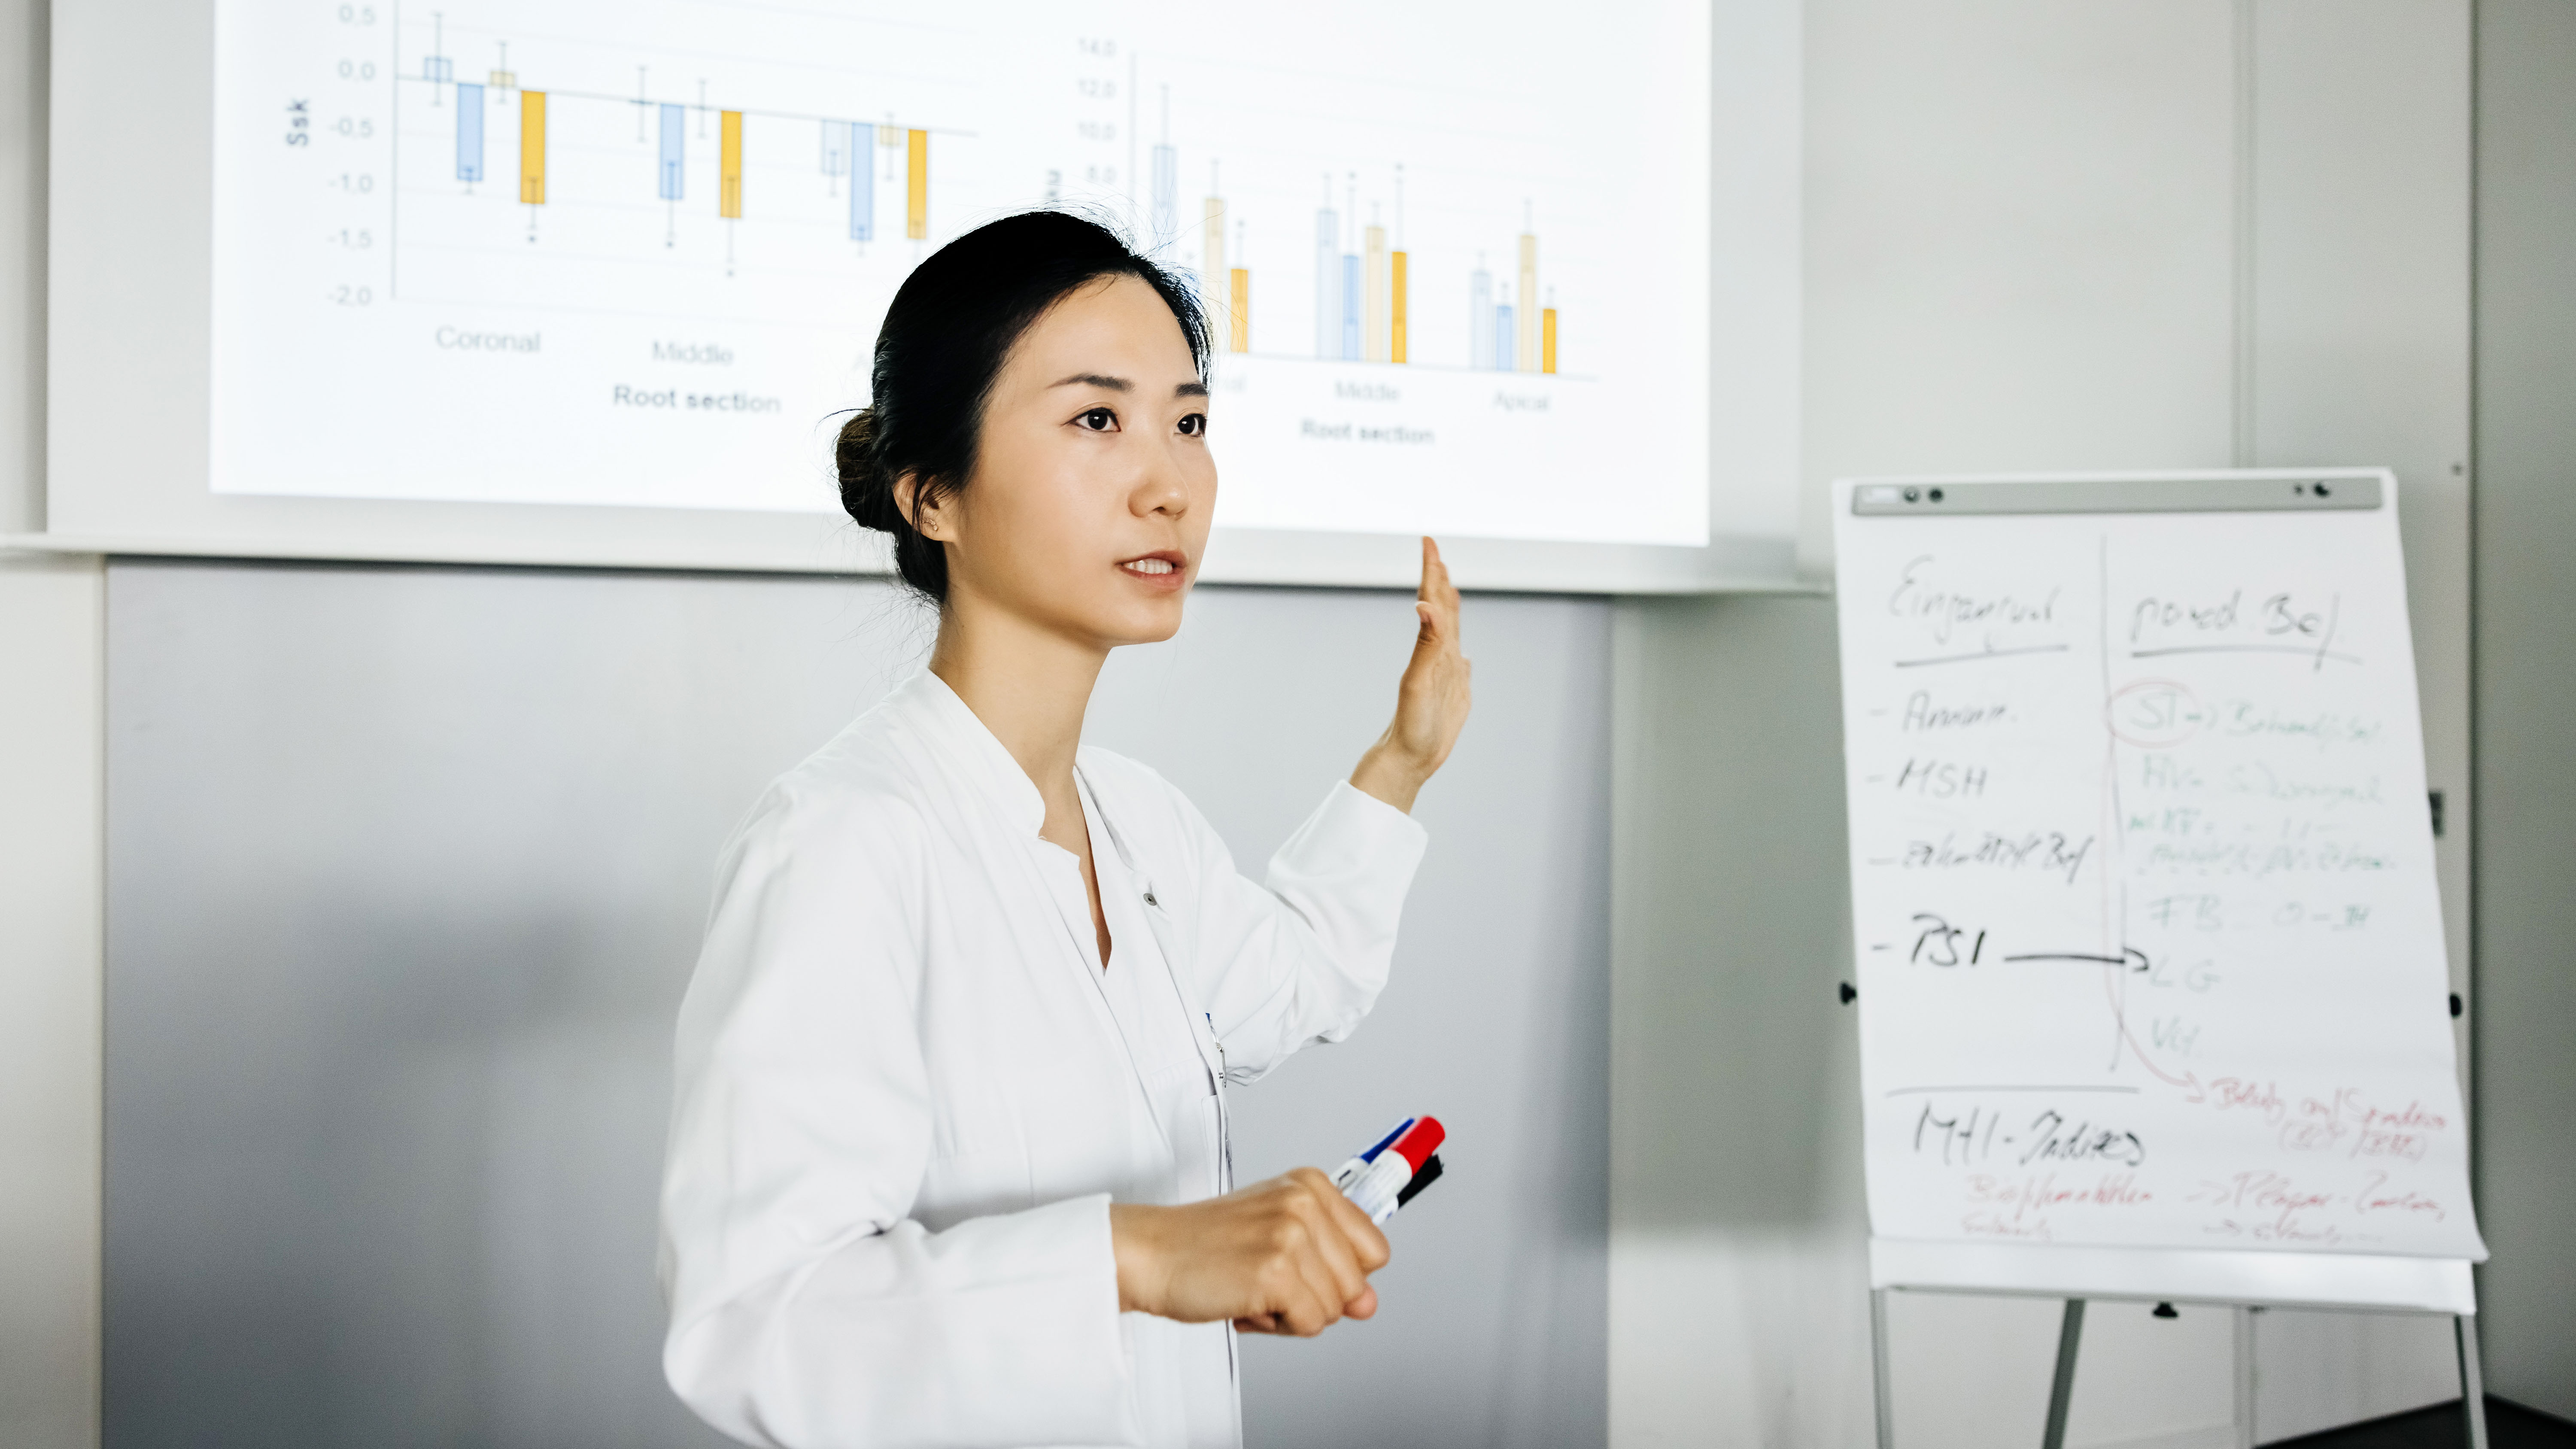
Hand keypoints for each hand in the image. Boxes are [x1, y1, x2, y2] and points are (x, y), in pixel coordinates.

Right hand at [1109, 1169, 1391, 1335]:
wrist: (1151, 1254)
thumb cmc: (1205, 1246)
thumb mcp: (1278, 1239)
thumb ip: (1331, 1266)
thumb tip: (1369, 1303)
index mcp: (1311, 1185)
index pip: (1373, 1248)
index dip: (1341, 1274)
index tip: (1304, 1271)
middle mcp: (1306, 1202)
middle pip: (1357, 1283)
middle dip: (1314, 1297)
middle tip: (1266, 1281)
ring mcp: (1292, 1234)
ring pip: (1336, 1308)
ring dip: (1293, 1313)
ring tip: (1253, 1289)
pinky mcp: (1277, 1271)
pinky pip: (1311, 1323)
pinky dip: (1278, 1327)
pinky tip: (1246, 1303)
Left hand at [1350, 537, 1472, 813]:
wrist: (1409, 758)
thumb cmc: (1410, 724)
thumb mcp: (1418, 682)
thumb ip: (1426, 643)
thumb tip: (1425, 604)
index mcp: (1430, 648)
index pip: (1433, 599)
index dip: (1431, 570)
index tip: (1428, 541)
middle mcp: (1439, 655)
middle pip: (1442, 609)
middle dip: (1439, 579)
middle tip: (1435, 552)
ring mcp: (1447, 673)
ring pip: (1451, 632)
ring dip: (1450, 608)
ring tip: (1450, 588)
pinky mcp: (1455, 692)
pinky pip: (1460, 664)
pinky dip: (1461, 650)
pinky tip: (1462, 651)